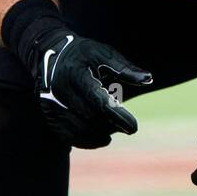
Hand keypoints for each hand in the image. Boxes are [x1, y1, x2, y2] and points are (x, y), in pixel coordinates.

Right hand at [32, 31, 152, 147]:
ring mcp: (52, 105)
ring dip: (101, 135)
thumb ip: (125, 68)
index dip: (117, 115)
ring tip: (115, 128)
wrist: (48, 54)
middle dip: (112, 125)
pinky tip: (102, 137)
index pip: (98, 100)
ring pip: (80, 130)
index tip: (133, 127)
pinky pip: (69, 137)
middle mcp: (60, 91)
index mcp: (75, 74)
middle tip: (128, 126)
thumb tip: (148, 79)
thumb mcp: (103, 54)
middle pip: (90, 118)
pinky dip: (88, 141)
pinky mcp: (50, 116)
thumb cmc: (82, 54)